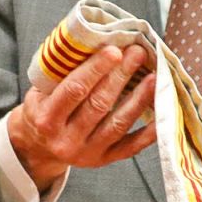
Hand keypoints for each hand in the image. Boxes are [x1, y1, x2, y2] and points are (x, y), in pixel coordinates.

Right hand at [7, 44, 157, 189]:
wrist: (39, 147)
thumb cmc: (43, 109)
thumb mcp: (40, 91)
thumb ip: (62, 73)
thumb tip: (96, 42)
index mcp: (47, 119)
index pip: (74, 90)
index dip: (95, 69)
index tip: (114, 49)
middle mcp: (66, 140)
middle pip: (99, 105)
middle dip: (120, 76)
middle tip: (137, 53)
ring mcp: (87, 153)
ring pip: (118, 124)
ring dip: (139, 99)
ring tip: (154, 77)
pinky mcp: (104, 160)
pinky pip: (131, 146)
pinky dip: (149, 130)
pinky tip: (162, 111)